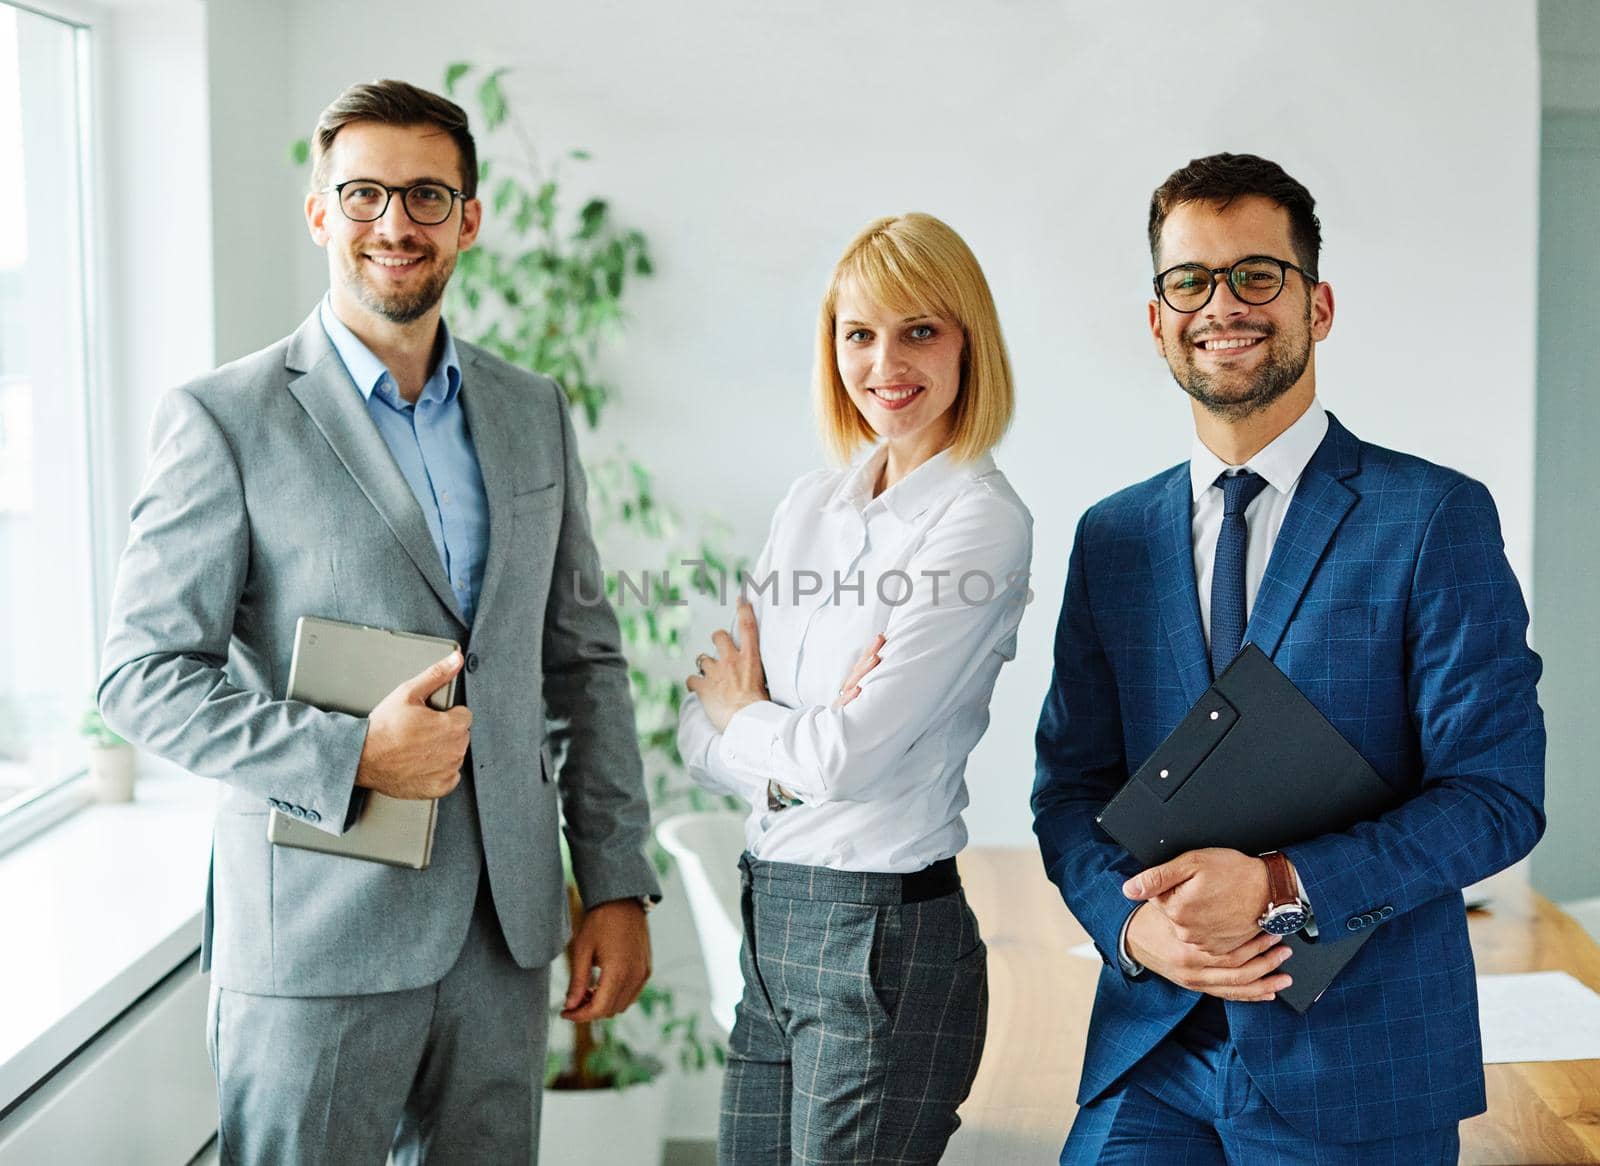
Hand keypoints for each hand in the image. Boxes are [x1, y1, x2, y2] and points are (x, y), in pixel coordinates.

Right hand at [354, 651, 471, 799]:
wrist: (362, 757)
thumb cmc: (384, 727)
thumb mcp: (409, 692)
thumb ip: (437, 674)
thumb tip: (455, 660)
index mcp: (452, 726)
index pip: (464, 716)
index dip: (447, 714)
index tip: (432, 718)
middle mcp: (454, 750)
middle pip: (461, 736)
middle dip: (445, 732)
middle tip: (421, 732)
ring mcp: (447, 770)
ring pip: (455, 755)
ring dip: (442, 751)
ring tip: (417, 747)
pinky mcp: (438, 787)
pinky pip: (449, 777)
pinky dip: (438, 772)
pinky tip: (421, 763)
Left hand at [562, 899, 651, 1021]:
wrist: (622, 900)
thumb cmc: (599, 921)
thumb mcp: (582, 950)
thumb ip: (577, 981)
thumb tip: (569, 1006)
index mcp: (617, 972)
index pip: (598, 1009)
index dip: (579, 1016)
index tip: (564, 1012)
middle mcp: (634, 976)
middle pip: (610, 1011)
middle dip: (589, 1010)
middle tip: (572, 1000)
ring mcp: (643, 973)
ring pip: (622, 1006)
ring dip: (604, 1004)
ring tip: (586, 991)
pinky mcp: (646, 969)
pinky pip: (632, 994)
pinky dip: (616, 996)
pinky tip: (602, 984)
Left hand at [685, 598, 769, 731]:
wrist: (748, 723)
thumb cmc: (762, 709)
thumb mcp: (767, 686)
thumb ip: (756, 676)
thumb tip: (755, 678)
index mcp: (751, 659)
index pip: (748, 627)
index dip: (744, 610)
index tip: (741, 598)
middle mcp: (731, 661)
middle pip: (719, 636)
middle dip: (717, 639)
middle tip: (720, 650)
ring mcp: (716, 673)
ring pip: (702, 658)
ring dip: (705, 666)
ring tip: (711, 678)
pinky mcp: (703, 687)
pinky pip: (691, 679)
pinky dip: (693, 684)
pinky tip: (697, 690)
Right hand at [831, 633, 885, 709]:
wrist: (832, 731)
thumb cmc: (853, 712)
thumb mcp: (861, 696)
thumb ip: (869, 683)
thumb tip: (884, 668)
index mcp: (854, 682)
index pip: (863, 662)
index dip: (871, 648)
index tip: (882, 636)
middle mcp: (849, 686)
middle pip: (860, 667)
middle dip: (870, 652)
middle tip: (880, 639)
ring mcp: (844, 697)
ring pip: (854, 681)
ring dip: (865, 669)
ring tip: (876, 658)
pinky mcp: (840, 711)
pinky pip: (845, 702)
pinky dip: (851, 696)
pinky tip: (858, 689)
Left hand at [1123, 847, 1272, 956]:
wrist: (1270, 889)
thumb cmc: (1235, 872)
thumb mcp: (1192, 863)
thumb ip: (1156, 877)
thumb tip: (1129, 889)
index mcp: (1176, 911)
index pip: (1157, 898)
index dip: (1171, 885)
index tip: (1189, 880)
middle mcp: (1188, 933)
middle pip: (1172, 913)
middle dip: (1182, 900)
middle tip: (1206, 888)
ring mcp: (1205, 945)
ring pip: (1188, 927)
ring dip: (1196, 915)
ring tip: (1216, 900)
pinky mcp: (1220, 949)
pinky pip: (1205, 939)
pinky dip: (1210, 927)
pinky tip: (1222, 914)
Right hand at [1125, 902, 1293, 1001]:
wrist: (1128, 937)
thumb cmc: (1149, 918)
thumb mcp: (1159, 899)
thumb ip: (1174, 890)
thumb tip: (1203, 886)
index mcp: (1186, 950)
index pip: (1230, 951)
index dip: (1255, 942)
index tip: (1271, 929)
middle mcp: (1192, 970)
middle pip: (1238, 972)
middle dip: (1265, 961)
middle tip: (1284, 949)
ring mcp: (1194, 981)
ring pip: (1235, 988)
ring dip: (1263, 982)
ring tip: (1284, 974)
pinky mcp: (1195, 986)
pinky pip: (1226, 995)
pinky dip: (1249, 995)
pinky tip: (1267, 993)